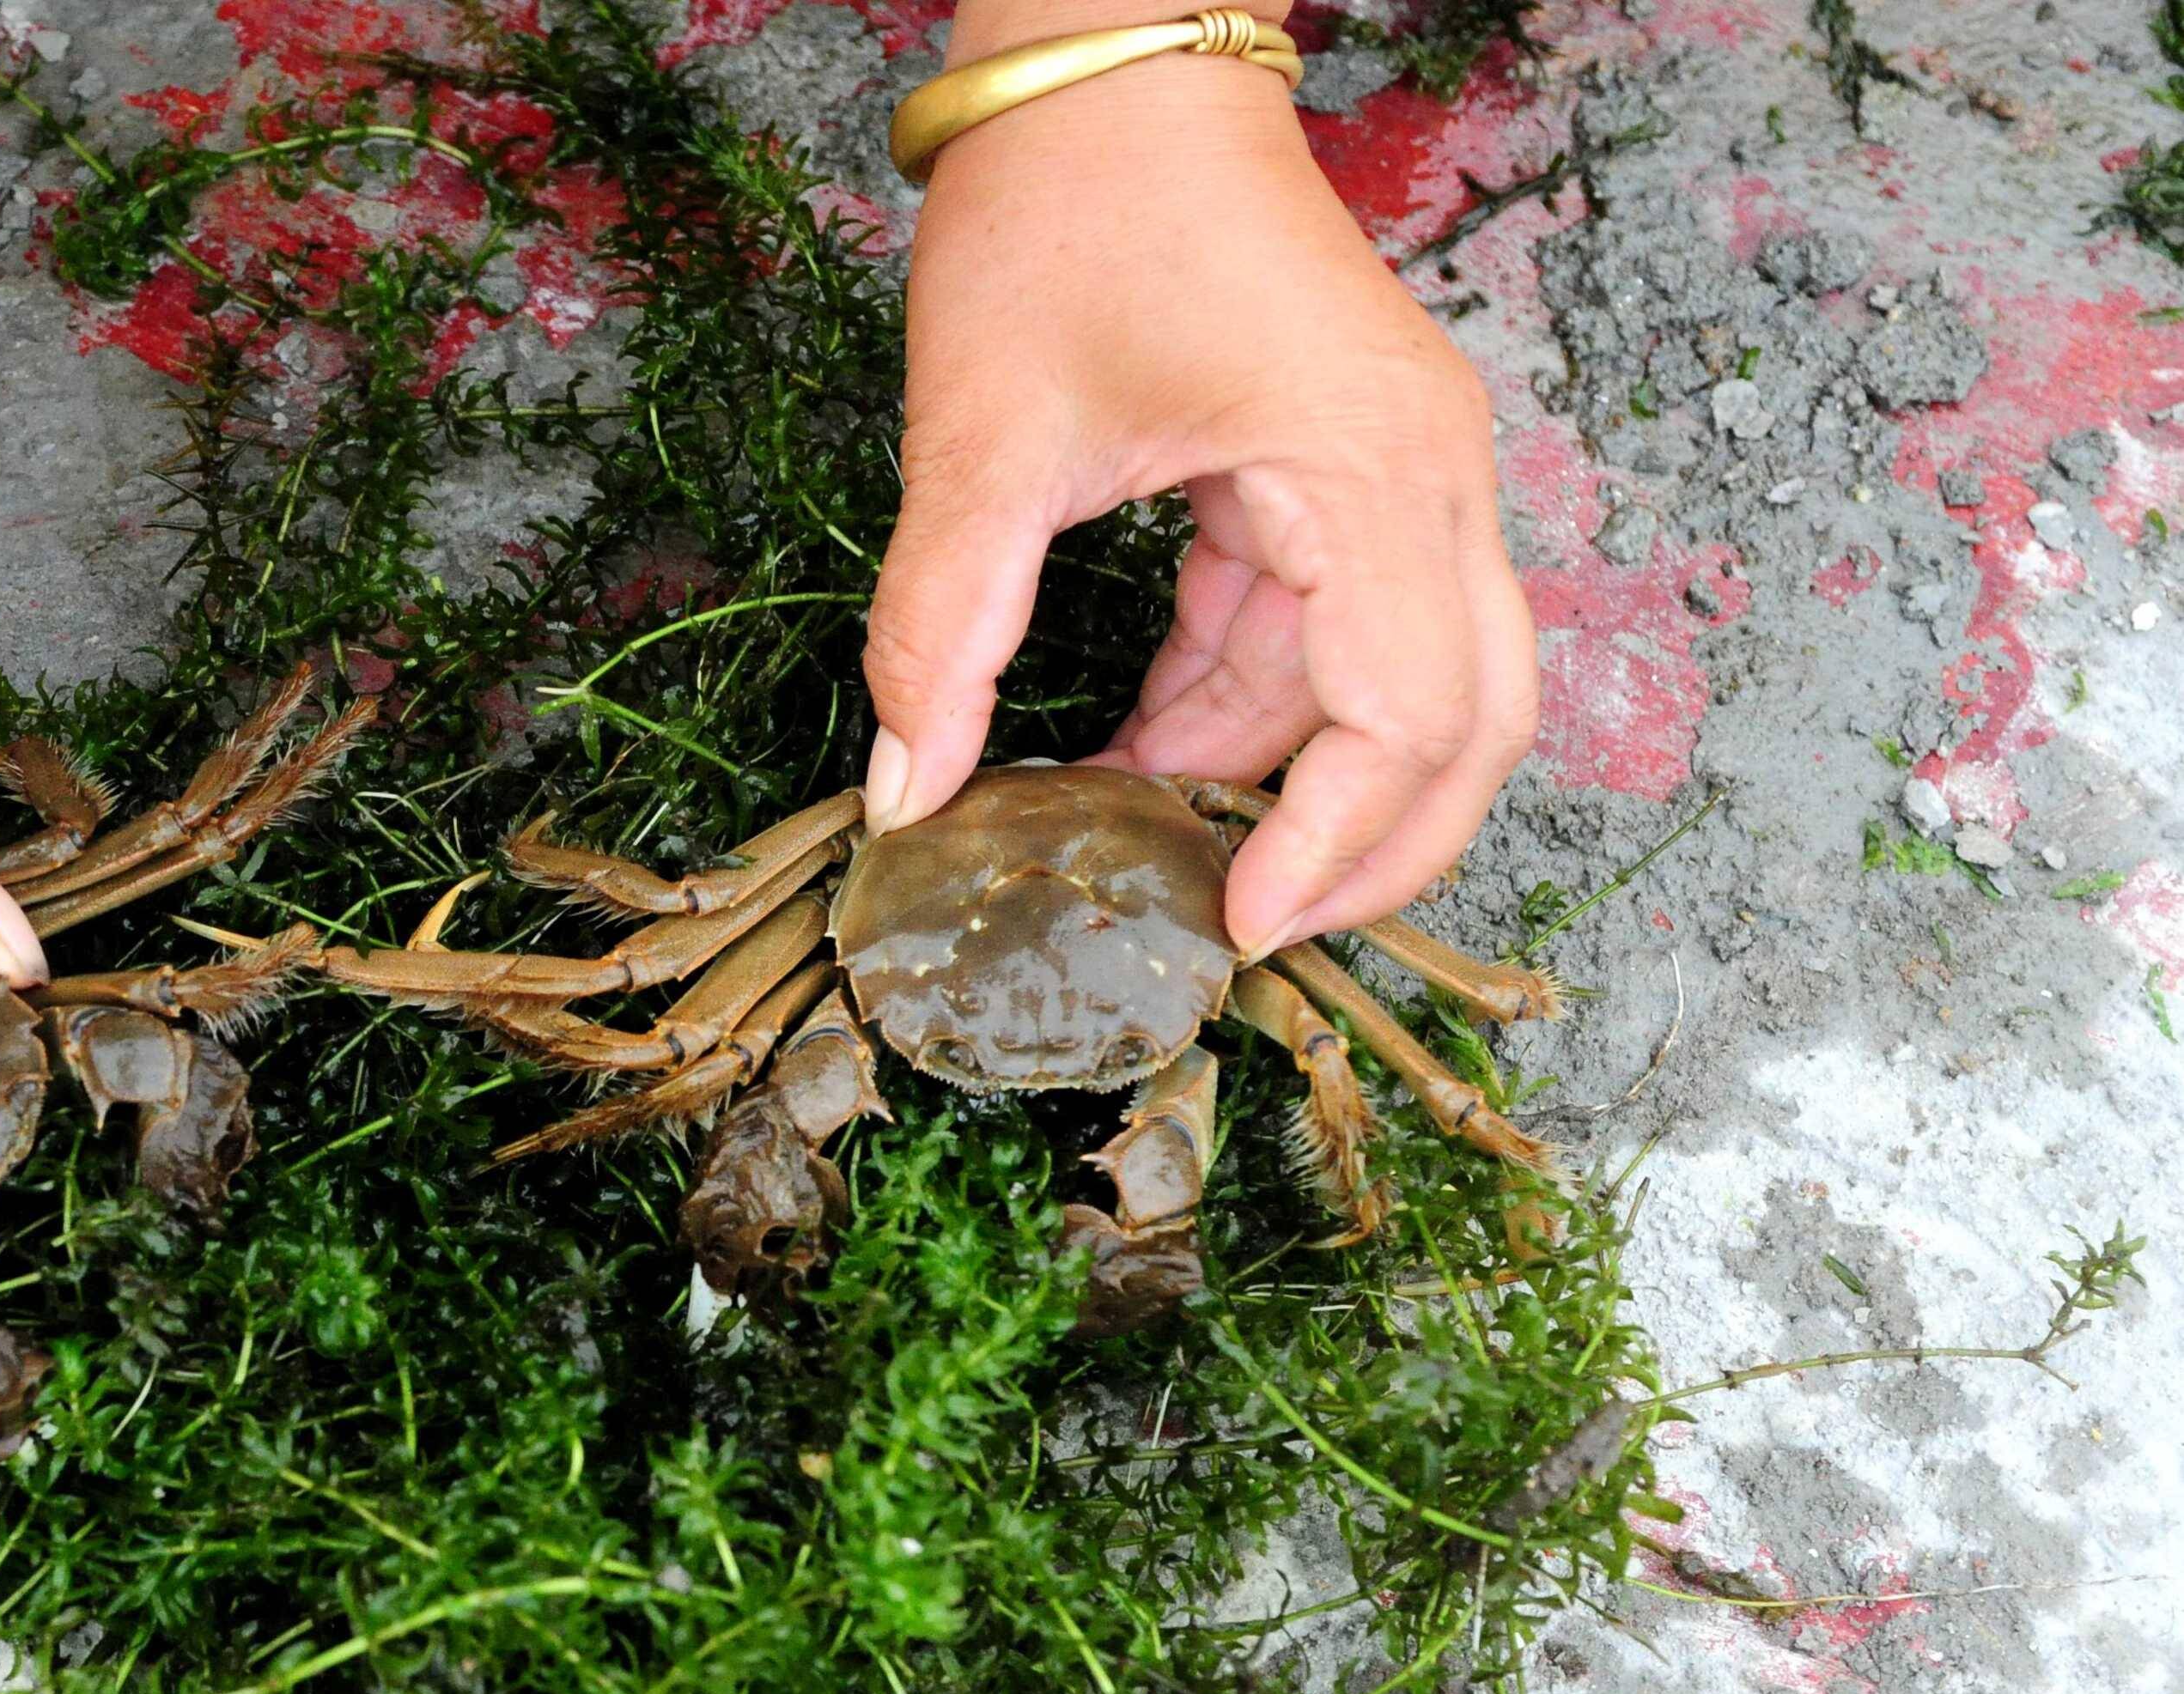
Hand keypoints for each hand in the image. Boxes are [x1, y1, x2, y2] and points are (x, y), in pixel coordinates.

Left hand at [860, 17, 1537, 956]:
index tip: (1234, 926)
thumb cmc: (1068, 212)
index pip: (1406, 716)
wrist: (1104, 68)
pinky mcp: (1348, 468)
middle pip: (1466, 725)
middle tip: (1239, 929)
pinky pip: (1334, 626)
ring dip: (1283, 774)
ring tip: (1144, 840)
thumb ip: (944, 627)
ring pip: (1400, 685)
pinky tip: (1142, 752)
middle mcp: (1427, 480)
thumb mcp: (986, 436)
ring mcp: (1400, 473)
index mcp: (1374, 472)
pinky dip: (1249, 704)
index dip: (1331, 845)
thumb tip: (906, 790)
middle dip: (1365, 847)